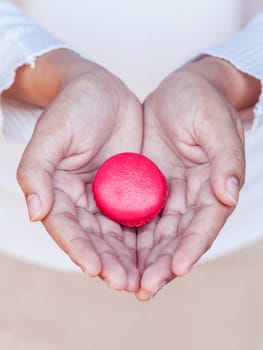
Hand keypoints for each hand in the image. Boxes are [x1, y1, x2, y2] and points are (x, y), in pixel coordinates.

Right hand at [15, 51, 142, 291]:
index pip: (66, 227)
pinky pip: (137, 217)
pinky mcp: (129, 190)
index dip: (79, 248)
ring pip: (116, 235)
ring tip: (142, 280)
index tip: (94, 268)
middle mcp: (81, 200)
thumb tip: (35, 212)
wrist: (103, 90)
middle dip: (108, 262)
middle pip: (93, 238)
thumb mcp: (52, 134)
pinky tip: (158, 253)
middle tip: (125, 283)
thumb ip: (36, 171)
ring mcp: (106, 197)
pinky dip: (145, 237)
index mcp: (57, 191)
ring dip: (128, 258)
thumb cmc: (73, 107)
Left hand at [136, 58, 250, 299]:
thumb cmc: (200, 101)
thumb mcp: (213, 123)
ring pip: (157, 236)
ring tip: (126, 282)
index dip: (192, 247)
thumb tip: (230, 194)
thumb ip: (226, 158)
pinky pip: (137, 218)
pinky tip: (112, 254)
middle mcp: (193, 198)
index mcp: (214, 186)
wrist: (177, 92)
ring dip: (143, 260)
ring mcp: (169, 195)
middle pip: (179, 239)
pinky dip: (127, 238)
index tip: (175, 268)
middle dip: (162, 265)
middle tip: (143, 288)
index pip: (205, 223)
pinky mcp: (148, 189)